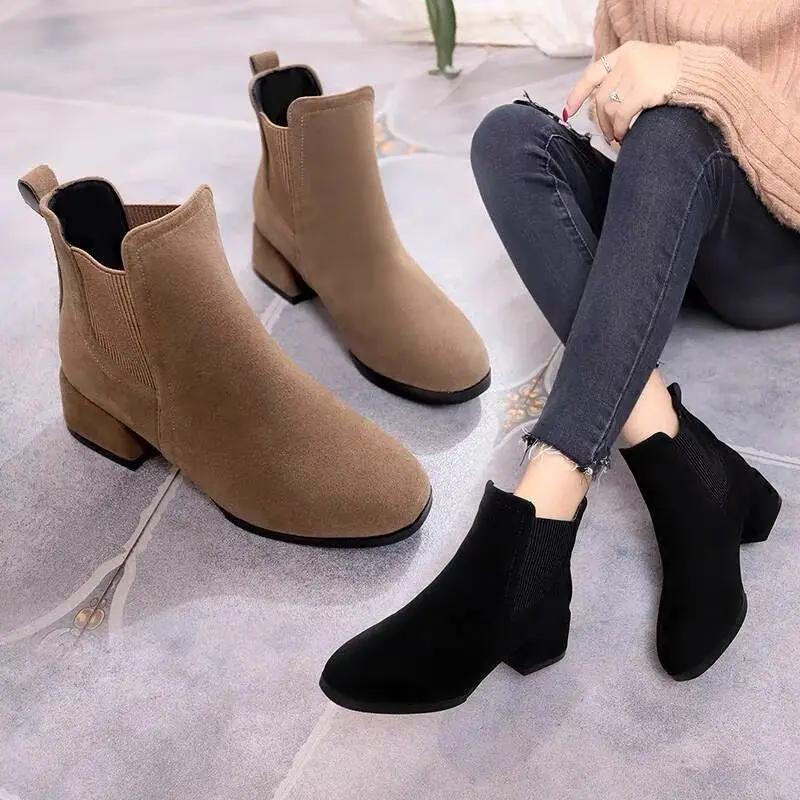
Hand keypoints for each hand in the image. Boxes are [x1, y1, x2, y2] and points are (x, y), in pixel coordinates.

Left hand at [565, 41, 679, 142]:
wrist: (699, 72)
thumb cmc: (671, 75)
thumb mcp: (643, 66)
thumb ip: (621, 79)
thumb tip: (597, 106)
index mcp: (625, 53)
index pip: (592, 74)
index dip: (577, 94)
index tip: (568, 112)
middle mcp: (627, 60)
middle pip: (600, 97)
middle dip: (600, 121)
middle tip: (606, 134)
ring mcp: (636, 74)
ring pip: (610, 108)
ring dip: (611, 127)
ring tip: (618, 136)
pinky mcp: (644, 89)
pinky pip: (622, 115)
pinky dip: (620, 129)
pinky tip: (625, 135)